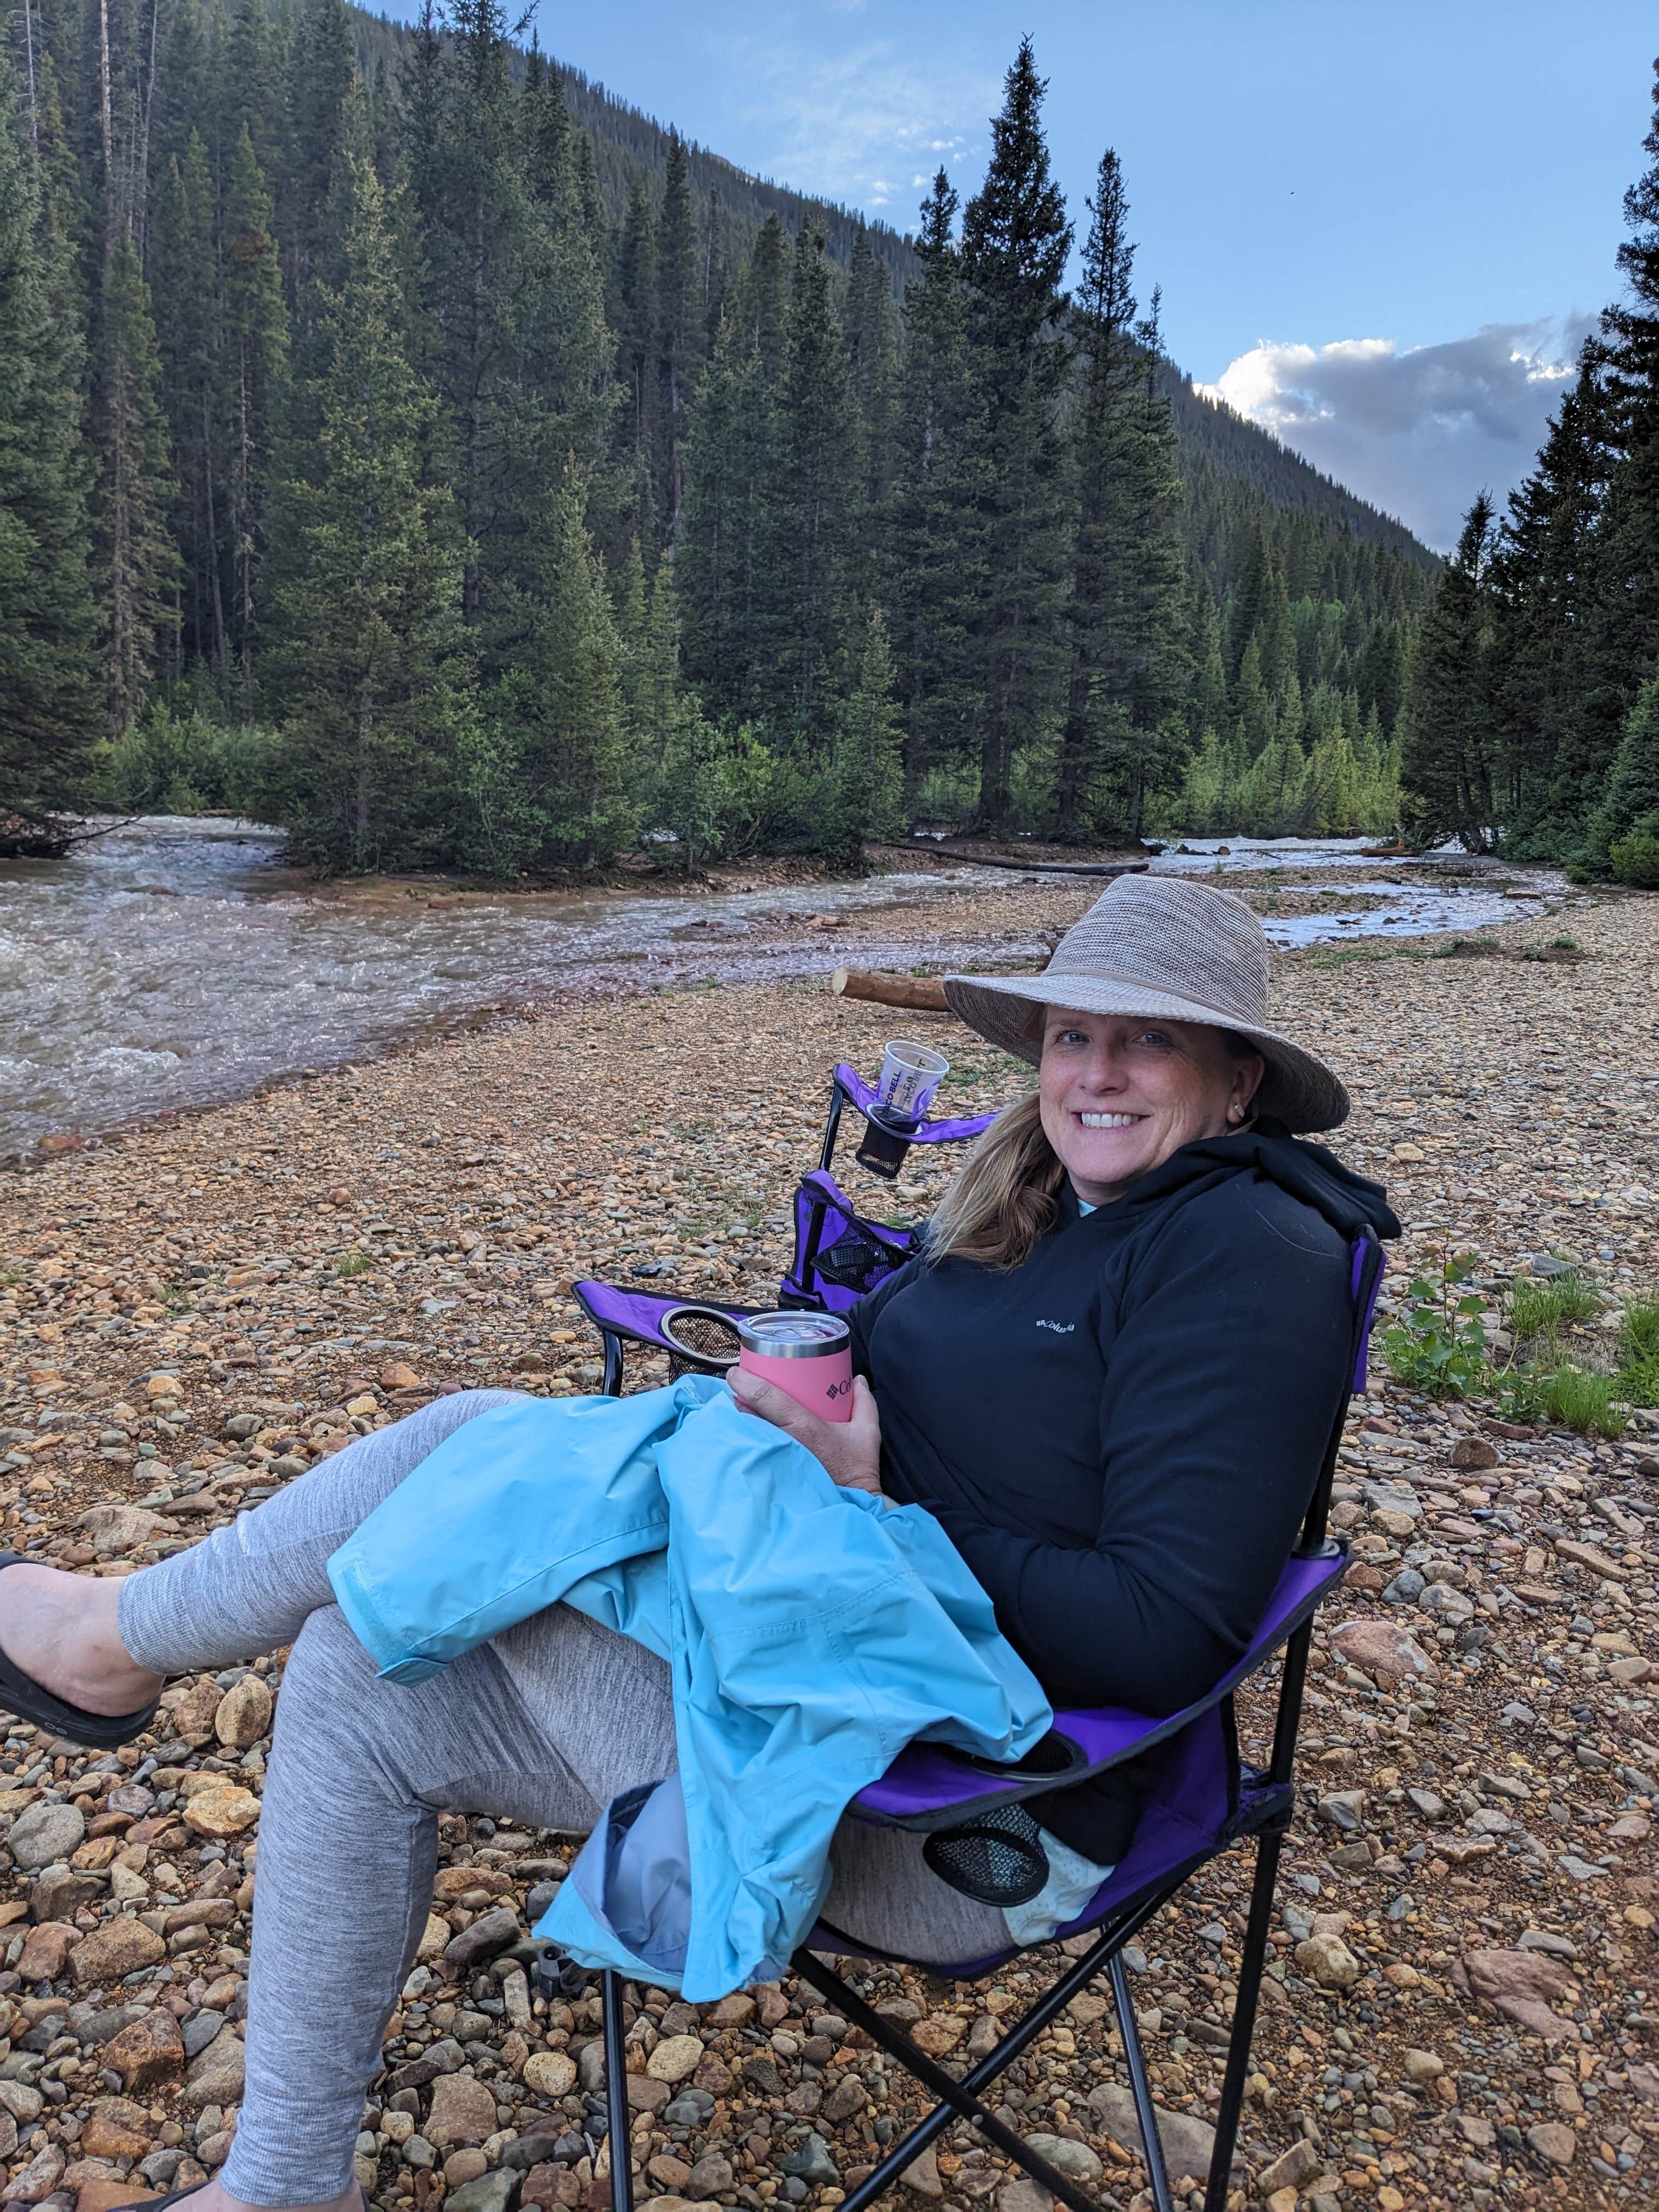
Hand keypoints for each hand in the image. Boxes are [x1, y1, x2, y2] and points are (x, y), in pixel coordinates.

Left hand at [728, 1369, 885, 1497]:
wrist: (853, 1503)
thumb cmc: (857, 1467)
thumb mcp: (867, 1431)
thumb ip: (863, 1402)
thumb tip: (857, 1380)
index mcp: (802, 1425)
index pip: (766, 1397)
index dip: (746, 1381)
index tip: (735, 1372)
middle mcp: (783, 1440)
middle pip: (748, 1413)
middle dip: (738, 1397)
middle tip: (736, 1386)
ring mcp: (774, 1458)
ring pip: (746, 1431)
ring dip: (739, 1417)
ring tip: (737, 1406)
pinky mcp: (771, 1472)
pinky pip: (752, 1449)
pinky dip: (745, 1437)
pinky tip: (743, 1432)